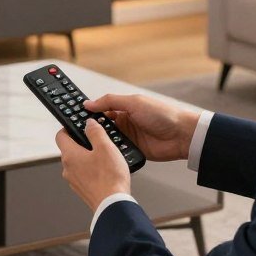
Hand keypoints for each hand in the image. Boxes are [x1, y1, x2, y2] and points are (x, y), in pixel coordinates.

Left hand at [55, 120, 130, 210]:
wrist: (113, 205)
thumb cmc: (109, 177)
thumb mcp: (105, 147)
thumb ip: (95, 131)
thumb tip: (89, 123)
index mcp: (70, 155)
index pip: (60, 136)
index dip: (68, 128)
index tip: (78, 125)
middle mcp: (68, 169)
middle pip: (70, 149)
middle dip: (82, 143)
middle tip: (97, 140)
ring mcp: (74, 181)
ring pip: (78, 163)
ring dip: (88, 157)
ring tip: (105, 156)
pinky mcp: (83, 190)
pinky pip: (84, 175)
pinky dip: (92, 170)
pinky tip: (106, 171)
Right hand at [84, 93, 198, 161]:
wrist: (182, 135)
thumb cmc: (163, 114)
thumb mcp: (134, 102)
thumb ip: (110, 102)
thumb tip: (89, 103)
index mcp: (123, 108)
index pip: (101, 109)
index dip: (89, 112)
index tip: (74, 115)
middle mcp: (124, 122)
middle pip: (101, 126)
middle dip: (91, 129)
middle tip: (77, 132)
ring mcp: (128, 137)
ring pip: (107, 140)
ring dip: (102, 141)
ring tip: (90, 143)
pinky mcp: (133, 151)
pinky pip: (117, 151)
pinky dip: (112, 152)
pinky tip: (104, 153)